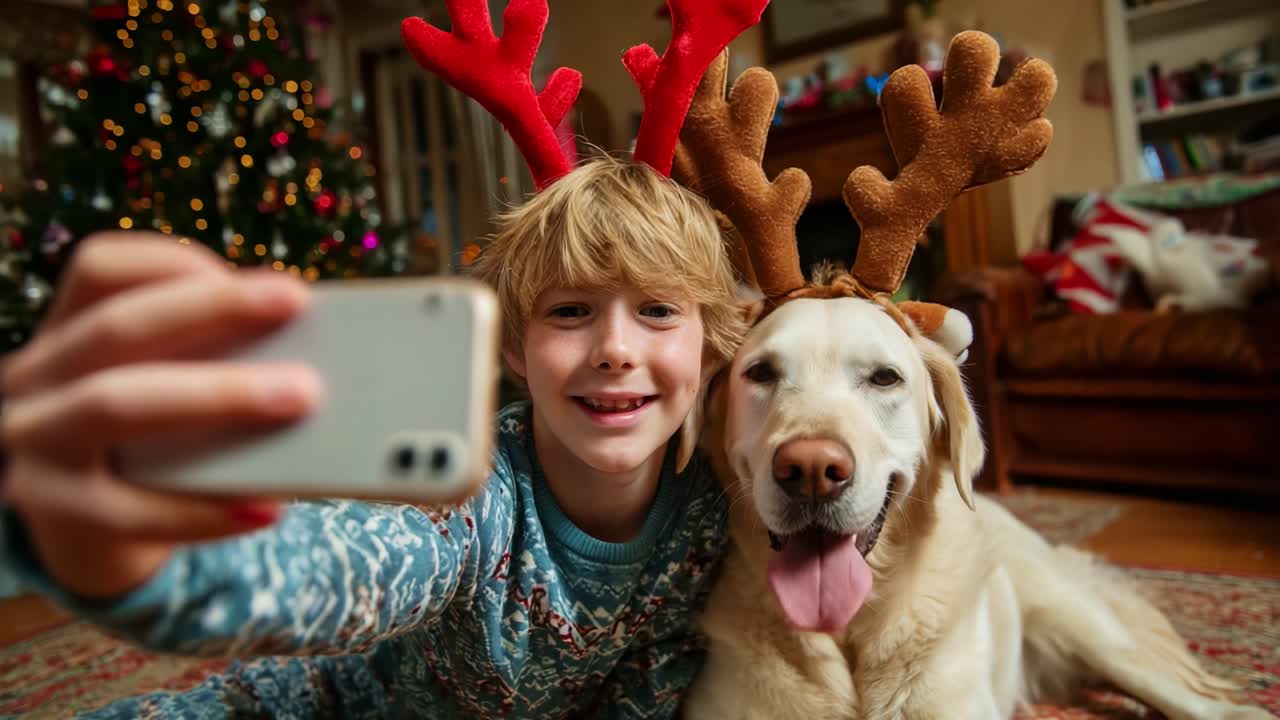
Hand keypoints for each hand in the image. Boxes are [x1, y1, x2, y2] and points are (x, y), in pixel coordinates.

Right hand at [0, 232, 321, 598]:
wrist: (88, 536)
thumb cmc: (148, 446)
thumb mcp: (161, 386)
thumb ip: (207, 360)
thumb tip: (306, 351)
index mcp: (67, 332)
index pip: (100, 269)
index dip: (177, 263)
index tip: (261, 276)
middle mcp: (37, 377)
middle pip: (117, 327)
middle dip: (214, 310)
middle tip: (297, 307)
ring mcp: (35, 444)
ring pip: (113, 403)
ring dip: (215, 394)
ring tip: (299, 397)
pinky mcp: (56, 512)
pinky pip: (129, 509)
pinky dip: (204, 509)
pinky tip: (266, 508)